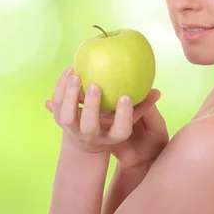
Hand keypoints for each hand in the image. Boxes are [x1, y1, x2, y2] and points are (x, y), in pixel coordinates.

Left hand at [45, 67, 164, 157]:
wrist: (83, 142)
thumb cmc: (112, 126)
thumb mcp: (127, 121)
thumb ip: (142, 107)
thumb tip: (157, 91)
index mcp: (110, 137)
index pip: (120, 131)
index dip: (123, 116)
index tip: (125, 97)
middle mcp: (90, 136)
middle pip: (89, 126)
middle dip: (91, 106)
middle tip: (95, 85)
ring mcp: (72, 130)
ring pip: (67, 117)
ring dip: (69, 96)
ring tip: (75, 75)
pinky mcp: (58, 120)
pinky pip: (56, 104)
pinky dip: (60, 88)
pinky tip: (69, 71)